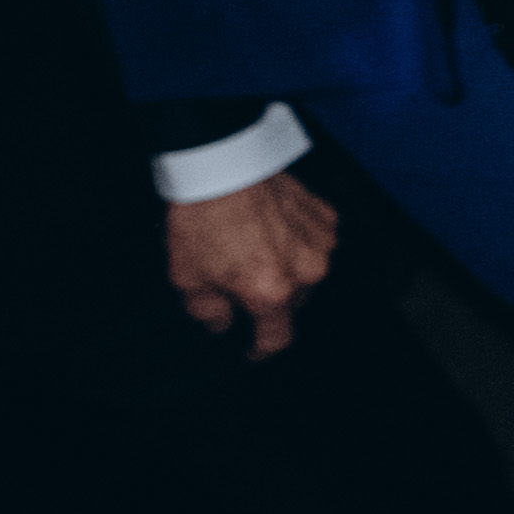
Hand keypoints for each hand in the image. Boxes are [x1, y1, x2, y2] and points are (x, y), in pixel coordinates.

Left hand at [166, 170, 337, 354]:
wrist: (222, 164)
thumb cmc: (204, 216)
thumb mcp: (187, 276)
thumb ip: (207, 312)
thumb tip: (221, 322)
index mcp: (271, 292)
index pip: (277, 339)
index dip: (262, 350)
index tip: (252, 349)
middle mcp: (306, 272)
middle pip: (293, 304)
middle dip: (269, 299)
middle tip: (241, 278)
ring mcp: (321, 243)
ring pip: (308, 273)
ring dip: (288, 269)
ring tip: (257, 246)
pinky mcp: (327, 217)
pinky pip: (317, 242)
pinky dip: (299, 241)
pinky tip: (273, 227)